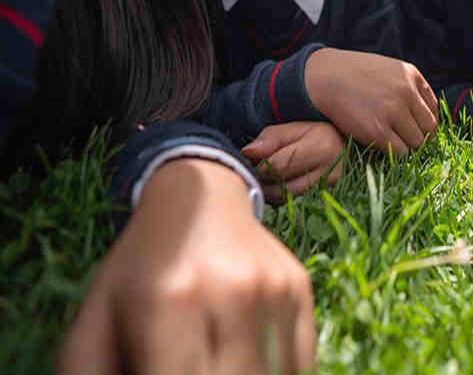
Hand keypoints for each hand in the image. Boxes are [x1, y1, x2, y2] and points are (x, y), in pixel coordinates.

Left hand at [57, 159, 314, 374]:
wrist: (201, 197)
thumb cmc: (140, 268)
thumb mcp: (96, 317)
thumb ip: (89, 372)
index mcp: (170, 300)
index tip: (158, 372)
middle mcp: (233, 292)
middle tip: (183, 366)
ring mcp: (276, 291)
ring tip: (212, 359)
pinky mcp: (301, 292)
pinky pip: (298, 362)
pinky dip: (274, 372)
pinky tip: (243, 361)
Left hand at [243, 122, 345, 201]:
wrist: (344, 147)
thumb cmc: (316, 135)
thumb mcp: (294, 129)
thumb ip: (270, 139)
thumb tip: (248, 153)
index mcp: (322, 148)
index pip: (279, 165)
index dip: (260, 166)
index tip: (253, 161)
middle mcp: (329, 172)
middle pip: (282, 186)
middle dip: (263, 180)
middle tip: (256, 171)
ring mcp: (328, 190)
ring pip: (286, 198)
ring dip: (270, 191)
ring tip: (266, 178)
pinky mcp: (325, 200)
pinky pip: (293, 202)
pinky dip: (280, 196)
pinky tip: (278, 185)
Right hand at [305, 48, 437, 154]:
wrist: (322, 77)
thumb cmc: (353, 75)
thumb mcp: (387, 69)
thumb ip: (407, 87)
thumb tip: (424, 116)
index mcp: (411, 75)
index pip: (433, 110)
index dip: (424, 123)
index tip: (414, 130)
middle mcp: (406, 92)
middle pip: (429, 129)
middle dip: (419, 137)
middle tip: (403, 140)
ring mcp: (393, 112)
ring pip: (417, 143)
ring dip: (407, 147)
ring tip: (391, 143)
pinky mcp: (377, 130)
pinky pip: (400, 152)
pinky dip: (394, 154)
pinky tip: (382, 147)